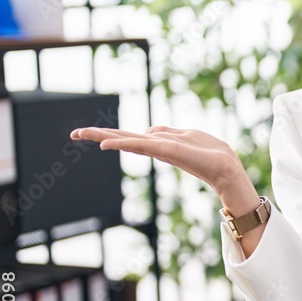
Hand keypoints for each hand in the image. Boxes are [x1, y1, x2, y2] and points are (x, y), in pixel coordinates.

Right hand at [70, 126, 255, 208]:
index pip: (131, 137)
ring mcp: (161, 150)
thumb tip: (147, 130)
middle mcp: (157, 147)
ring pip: (128, 140)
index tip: (88, 133)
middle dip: (99, 134)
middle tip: (73, 133)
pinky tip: (107, 144)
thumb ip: (167, 133)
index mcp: (160, 143)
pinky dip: (123, 144)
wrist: (227, 170)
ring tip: (82, 134)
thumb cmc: (211, 154)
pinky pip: (141, 145)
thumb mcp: (188, 136)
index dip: (111, 134)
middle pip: (124, 138)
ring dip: (104, 136)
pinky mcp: (168, 151)